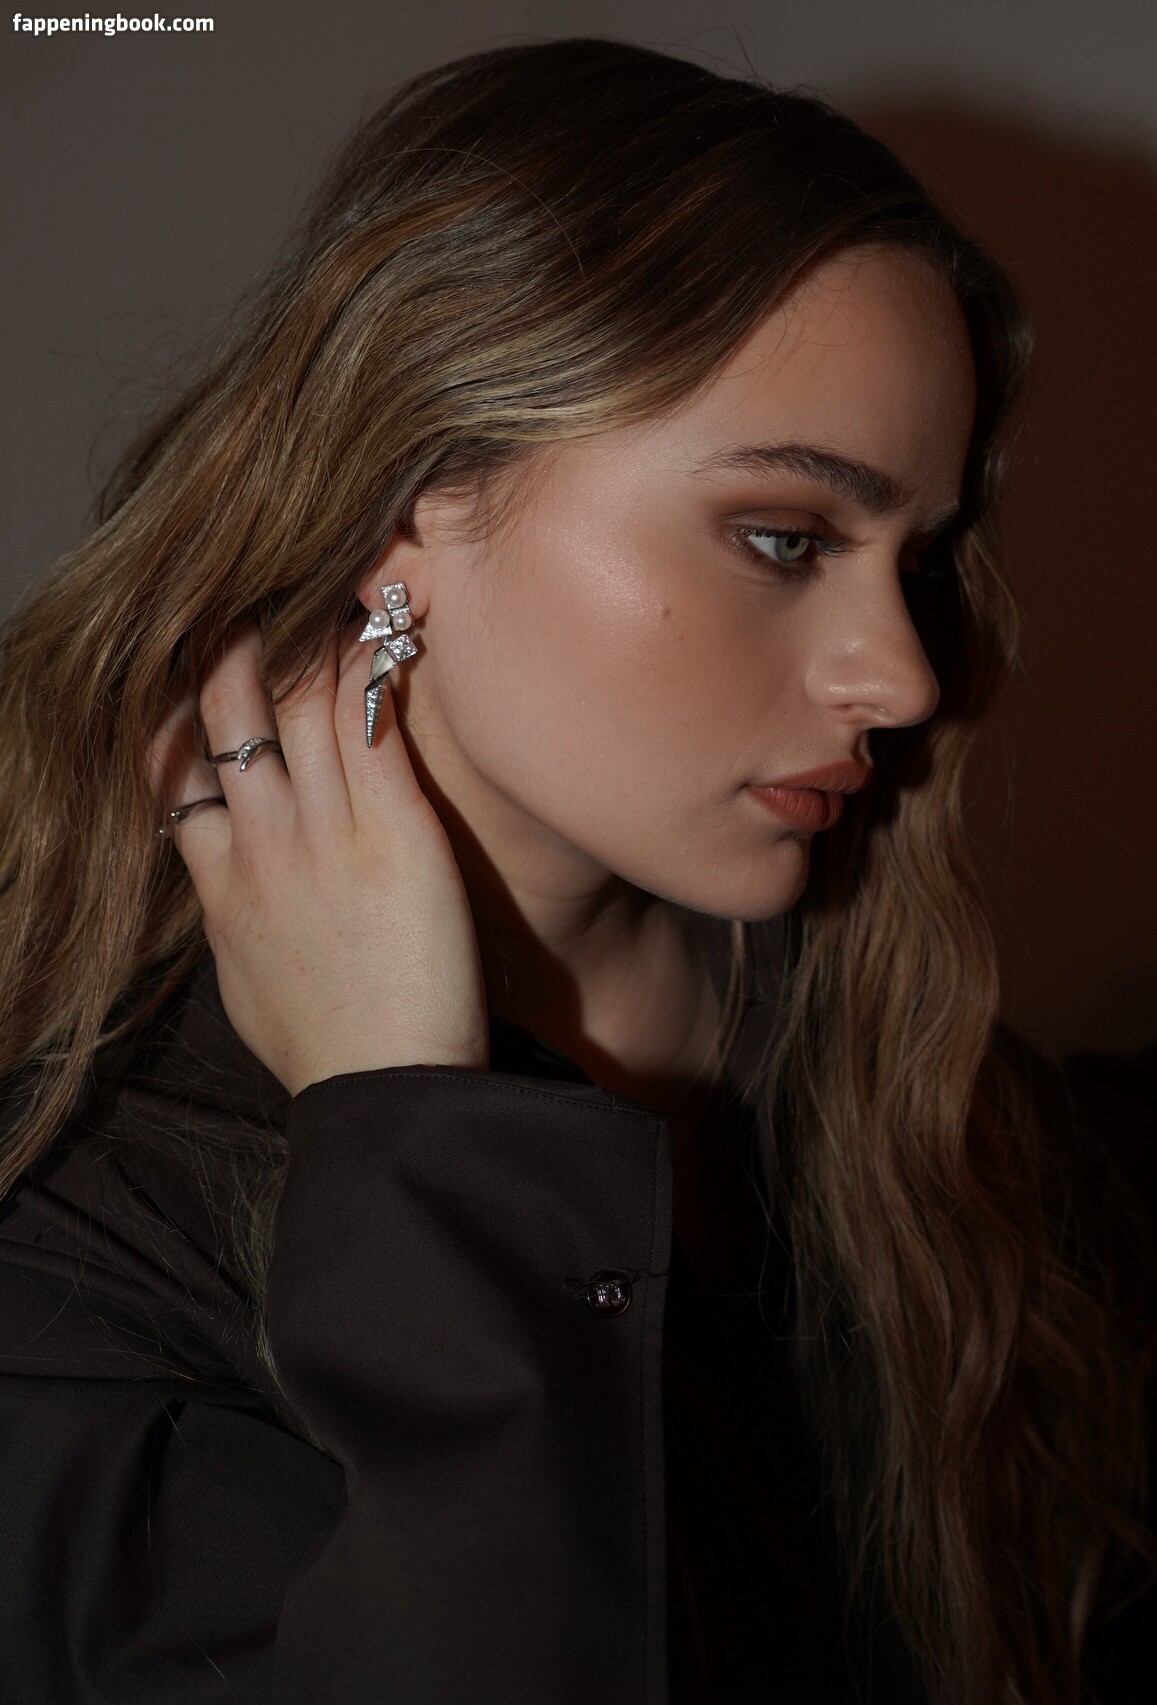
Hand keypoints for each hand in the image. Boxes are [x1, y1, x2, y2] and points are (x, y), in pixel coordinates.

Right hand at [151, 618, 488, 1096]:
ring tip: (319, 585)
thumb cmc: (324, 1048)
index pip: (178, 773)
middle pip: (228, 717)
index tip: (186, 674)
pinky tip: (377, 621)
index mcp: (220, 883)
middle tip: (249, 601)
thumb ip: (231, 924)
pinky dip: (366, 668)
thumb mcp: (246, 984)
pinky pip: (367, 725)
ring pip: (295, 705)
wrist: (382, 1084)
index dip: (179, 714)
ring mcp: (324, 830)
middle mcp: (261, 842)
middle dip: (231, 651)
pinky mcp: (394, 829)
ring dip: (303, 640)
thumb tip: (226, 898)